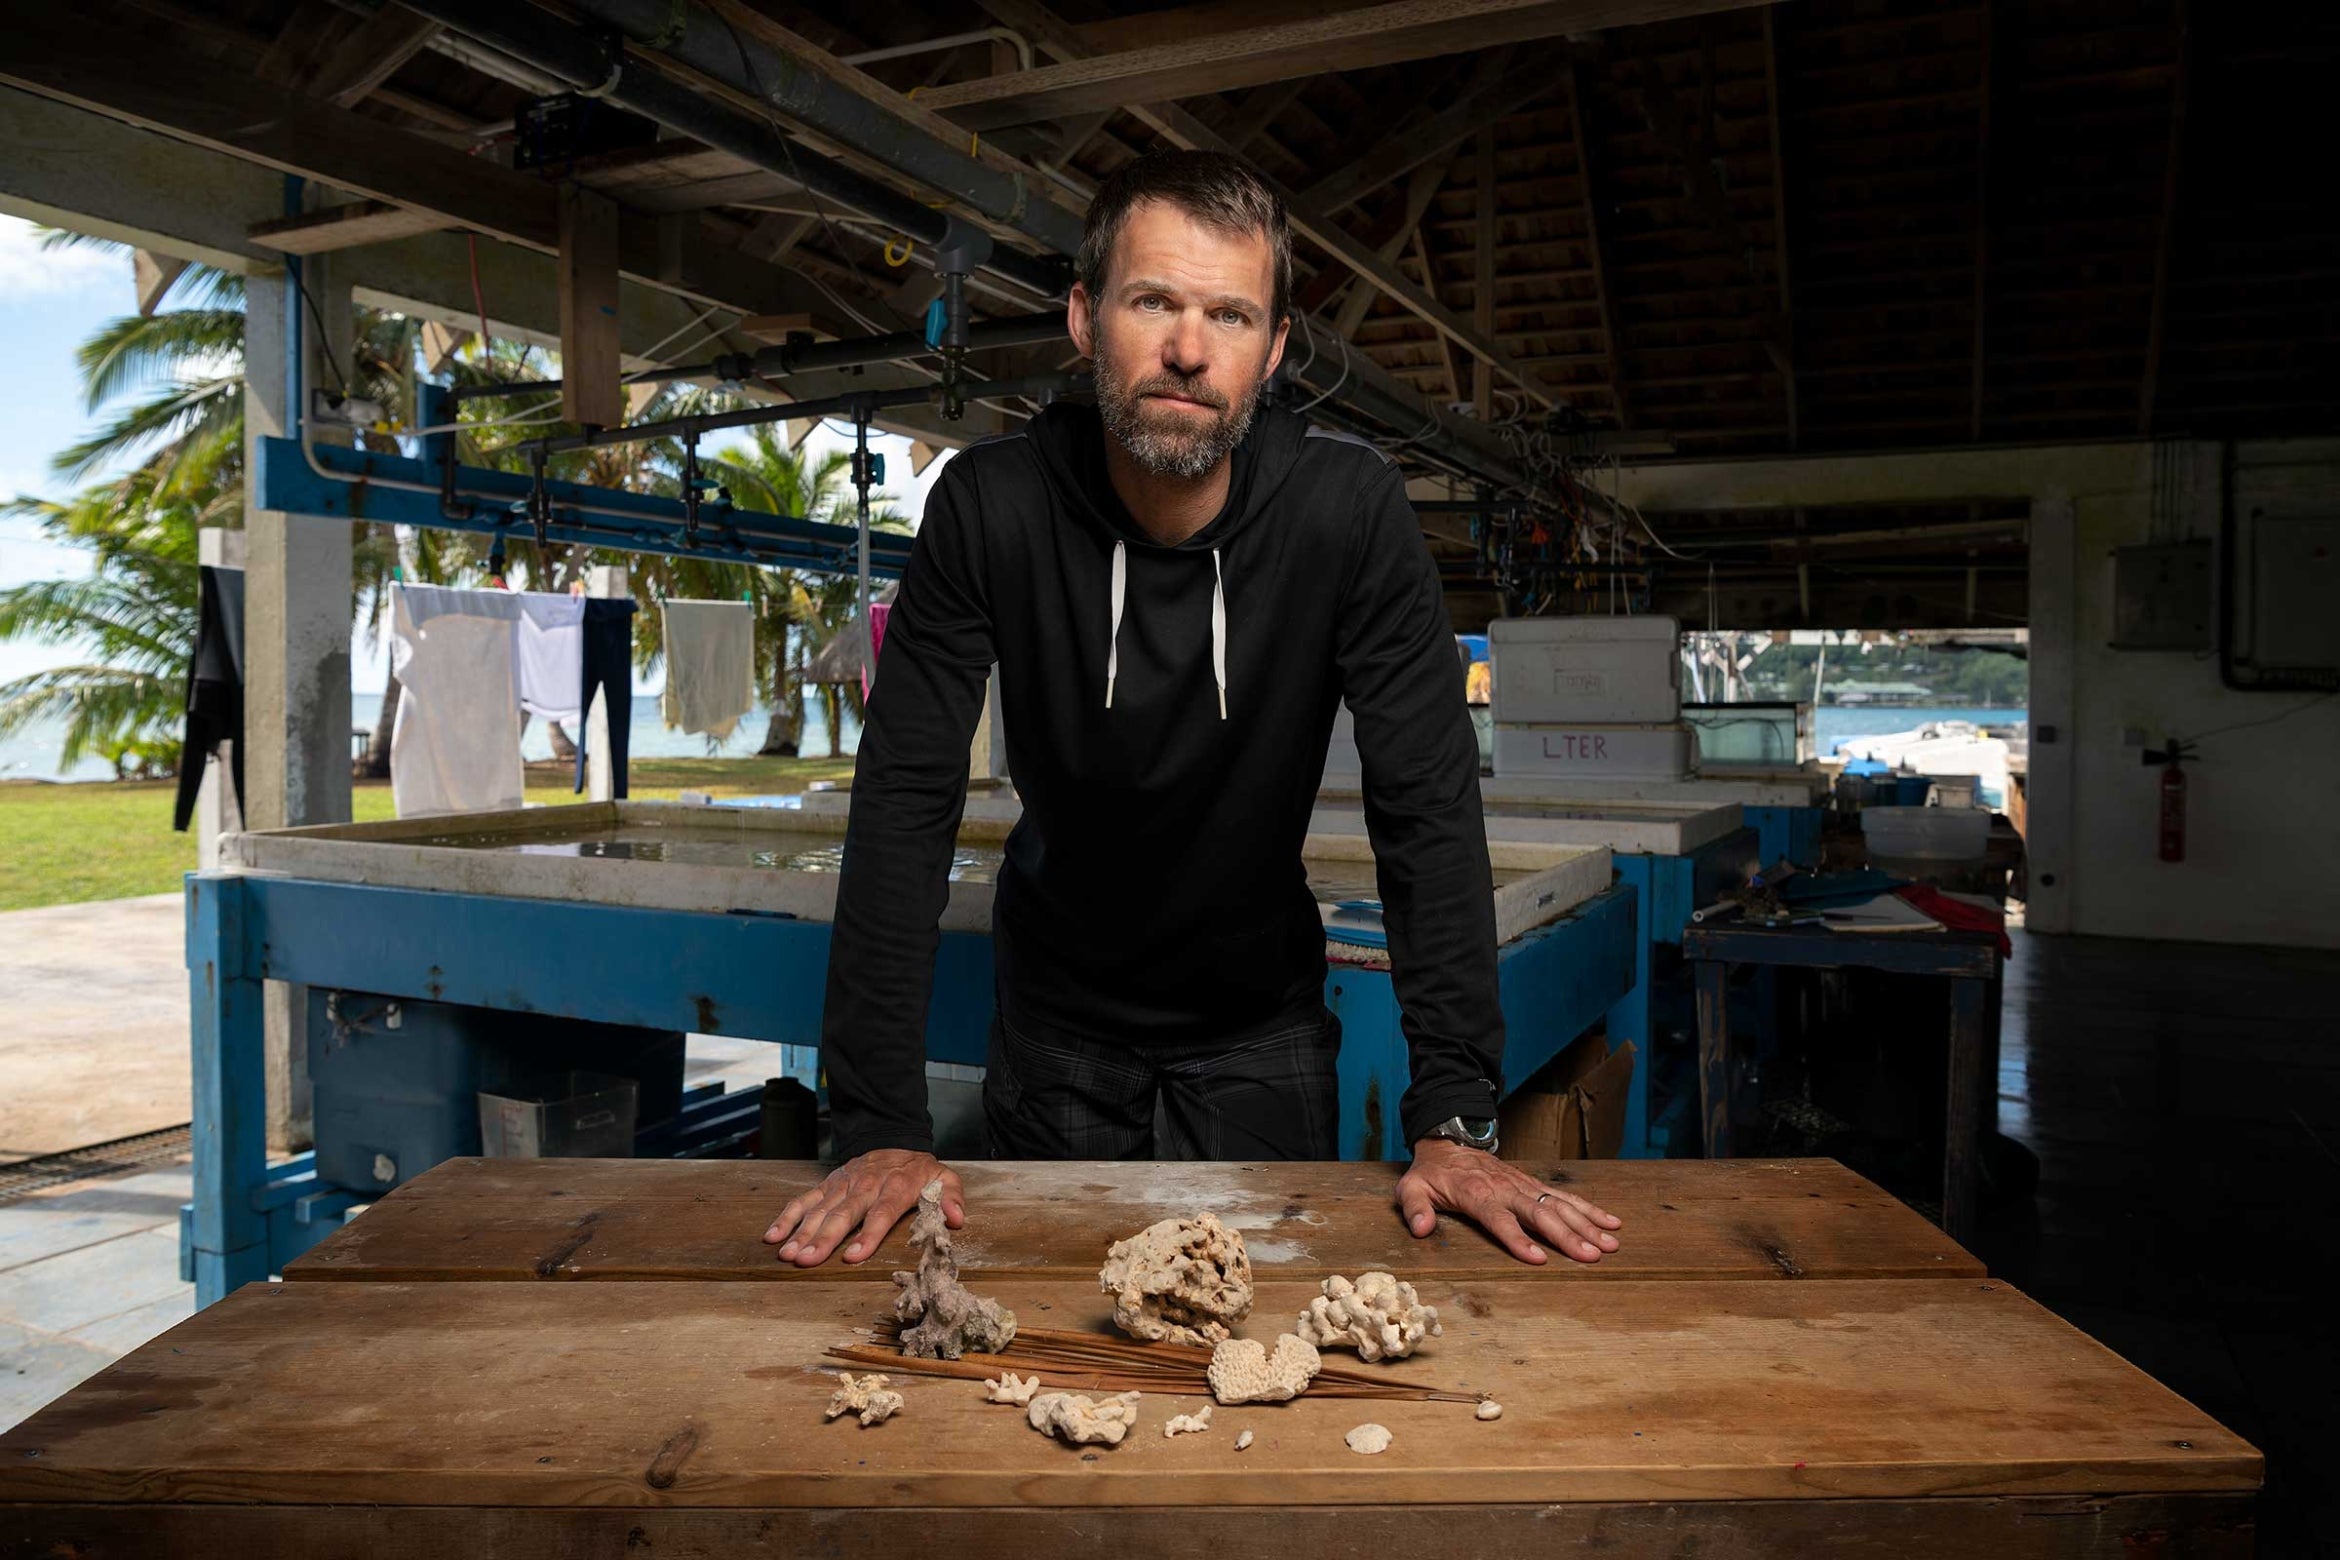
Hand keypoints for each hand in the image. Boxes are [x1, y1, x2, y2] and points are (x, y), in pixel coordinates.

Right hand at [762, 1149, 963, 1267]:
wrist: (894, 1140)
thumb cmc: (918, 1171)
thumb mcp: (944, 1179)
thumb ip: (952, 1197)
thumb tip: (957, 1218)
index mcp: (895, 1187)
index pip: (882, 1213)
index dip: (868, 1235)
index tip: (853, 1258)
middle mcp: (865, 1185)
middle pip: (844, 1214)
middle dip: (823, 1239)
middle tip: (806, 1261)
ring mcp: (843, 1185)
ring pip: (820, 1209)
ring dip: (802, 1233)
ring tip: (788, 1255)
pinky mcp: (828, 1185)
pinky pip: (804, 1200)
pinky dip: (787, 1217)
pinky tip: (773, 1236)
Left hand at [1395, 1138, 1622, 1264]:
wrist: (1449, 1141)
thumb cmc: (1432, 1172)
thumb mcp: (1412, 1188)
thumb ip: (1415, 1209)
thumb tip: (1420, 1230)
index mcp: (1478, 1195)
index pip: (1500, 1220)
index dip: (1518, 1239)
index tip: (1539, 1258)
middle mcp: (1506, 1189)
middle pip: (1540, 1215)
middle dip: (1568, 1236)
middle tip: (1592, 1256)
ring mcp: (1524, 1186)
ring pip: (1559, 1205)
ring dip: (1586, 1225)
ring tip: (1610, 1245)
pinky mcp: (1534, 1184)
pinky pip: (1565, 1196)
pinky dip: (1590, 1209)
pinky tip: (1611, 1222)